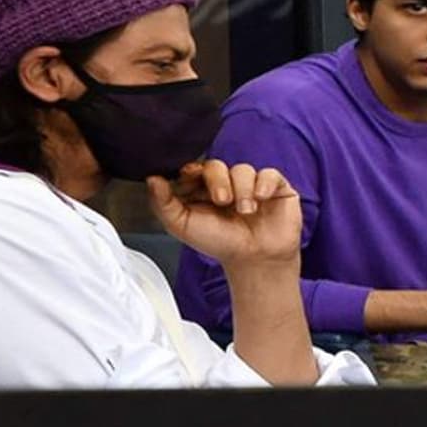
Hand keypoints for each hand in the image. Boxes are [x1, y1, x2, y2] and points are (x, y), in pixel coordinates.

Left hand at [146, 160, 300, 271]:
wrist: (254, 261)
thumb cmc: (220, 244)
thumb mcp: (182, 226)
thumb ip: (163, 204)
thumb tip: (152, 178)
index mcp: (202, 190)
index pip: (195, 168)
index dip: (192, 170)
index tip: (190, 177)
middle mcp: (227, 184)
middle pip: (216, 165)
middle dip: (217, 180)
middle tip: (222, 201)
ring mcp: (251, 185)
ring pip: (242, 169)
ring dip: (242, 189)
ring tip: (245, 211)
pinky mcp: (275, 188)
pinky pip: (269, 173)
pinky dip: (264, 184)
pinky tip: (260, 199)